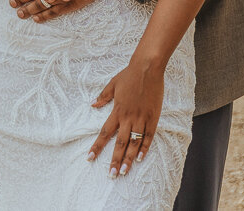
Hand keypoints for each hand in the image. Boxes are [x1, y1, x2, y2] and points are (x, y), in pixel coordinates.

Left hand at [87, 60, 163, 177]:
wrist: (147, 68)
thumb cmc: (129, 74)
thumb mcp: (113, 84)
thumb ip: (103, 97)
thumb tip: (92, 105)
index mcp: (117, 111)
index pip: (105, 133)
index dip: (97, 146)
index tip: (90, 158)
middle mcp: (128, 118)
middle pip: (119, 143)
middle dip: (115, 160)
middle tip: (112, 175)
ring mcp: (141, 119)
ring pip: (134, 143)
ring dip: (128, 159)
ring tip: (124, 172)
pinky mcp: (153, 117)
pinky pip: (148, 136)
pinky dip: (144, 148)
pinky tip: (140, 158)